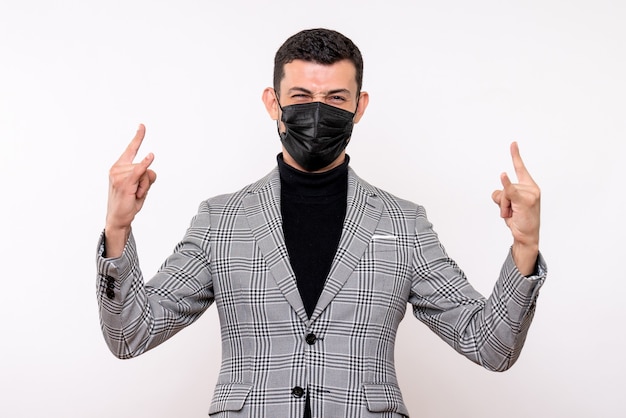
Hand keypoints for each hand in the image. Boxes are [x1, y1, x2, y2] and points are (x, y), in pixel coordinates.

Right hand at [104, 124, 156, 256]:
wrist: (118, 219)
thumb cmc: (128, 203)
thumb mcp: (140, 187)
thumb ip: (146, 176)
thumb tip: (150, 168)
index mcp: (119, 167)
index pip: (131, 149)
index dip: (138, 137)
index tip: (142, 126)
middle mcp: (117, 168)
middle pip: (145, 166)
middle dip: (147, 181)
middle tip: (136, 192)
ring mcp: (119, 175)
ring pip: (146, 173)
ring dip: (145, 187)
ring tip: (134, 195)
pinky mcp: (125, 182)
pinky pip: (139, 170)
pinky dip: (145, 164)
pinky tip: (150, 156)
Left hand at [491, 142, 540, 274]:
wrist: (526, 236)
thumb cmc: (519, 220)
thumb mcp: (509, 204)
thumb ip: (502, 194)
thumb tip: (498, 192)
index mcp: (529, 186)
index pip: (520, 168)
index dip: (516, 155)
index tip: (513, 143)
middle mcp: (531, 188)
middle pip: (503, 187)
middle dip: (502, 202)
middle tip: (512, 212)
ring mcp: (529, 193)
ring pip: (503, 193)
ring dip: (503, 207)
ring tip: (512, 214)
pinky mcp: (525, 200)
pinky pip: (511, 190)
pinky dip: (506, 184)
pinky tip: (503, 175)